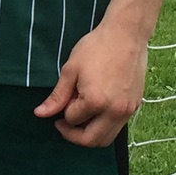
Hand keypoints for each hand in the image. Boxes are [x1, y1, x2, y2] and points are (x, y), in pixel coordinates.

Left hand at [33, 21, 147, 146]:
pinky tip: (96, 111)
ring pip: (106, 139)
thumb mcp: (71, 70)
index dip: (63, 112)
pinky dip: (104, 126)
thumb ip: (57, 97)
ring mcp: (128, 110)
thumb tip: (39, 114)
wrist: (126, 34)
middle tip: (63, 124)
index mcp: (96, 101)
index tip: (64, 98)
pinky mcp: (135, 106)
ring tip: (80, 119)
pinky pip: (117, 127)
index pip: (72, 120)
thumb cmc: (96, 47)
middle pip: (91, 140)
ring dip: (90, 135)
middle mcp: (114, 111)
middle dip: (73, 135)